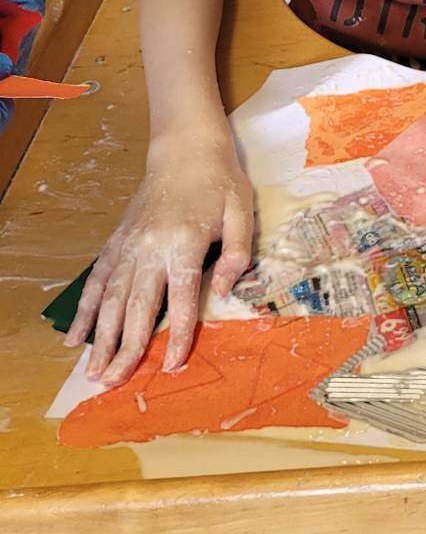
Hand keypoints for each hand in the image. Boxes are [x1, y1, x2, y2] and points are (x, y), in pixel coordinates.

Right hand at [64, 129, 253, 385]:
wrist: (184, 149)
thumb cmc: (219, 183)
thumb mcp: (242, 214)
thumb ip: (237, 255)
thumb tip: (225, 293)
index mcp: (185, 243)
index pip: (182, 298)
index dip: (177, 334)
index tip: (170, 367)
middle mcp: (150, 248)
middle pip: (136, 307)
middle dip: (125, 349)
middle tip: (113, 384)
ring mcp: (128, 246)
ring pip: (109, 299)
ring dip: (100, 338)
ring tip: (93, 371)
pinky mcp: (116, 242)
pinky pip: (96, 281)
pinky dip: (83, 311)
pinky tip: (74, 337)